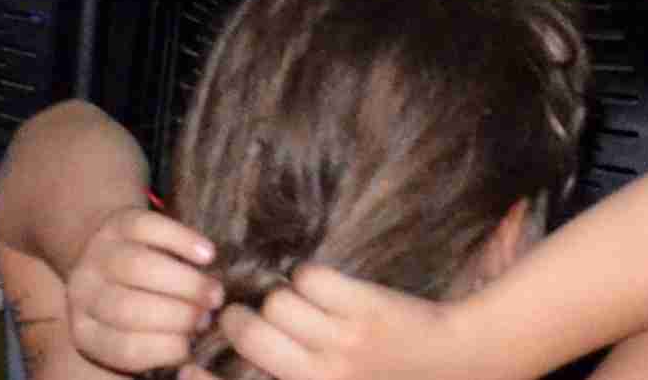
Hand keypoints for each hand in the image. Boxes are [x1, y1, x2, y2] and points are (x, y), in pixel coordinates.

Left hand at [65, 207, 224, 375]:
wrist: (102, 251)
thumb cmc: (131, 301)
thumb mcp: (131, 330)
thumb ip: (156, 339)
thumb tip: (194, 347)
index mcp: (87, 331)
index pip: (122, 347)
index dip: (163, 349)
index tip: (192, 346)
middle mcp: (84, 293)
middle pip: (127, 307)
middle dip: (176, 315)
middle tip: (209, 317)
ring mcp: (97, 253)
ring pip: (138, 266)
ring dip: (184, 282)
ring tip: (214, 293)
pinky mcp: (118, 220)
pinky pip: (149, 227)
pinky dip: (181, 240)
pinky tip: (208, 255)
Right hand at [213, 262, 476, 379]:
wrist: (460, 362)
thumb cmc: (389, 378)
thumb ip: (294, 374)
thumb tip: (249, 351)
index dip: (202, 378)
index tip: (187, 366)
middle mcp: (319, 378)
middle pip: (250, 333)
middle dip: (243, 318)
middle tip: (248, 312)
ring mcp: (341, 343)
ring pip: (278, 301)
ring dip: (283, 296)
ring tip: (299, 302)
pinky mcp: (362, 309)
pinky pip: (309, 278)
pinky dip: (310, 278)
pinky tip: (324, 287)